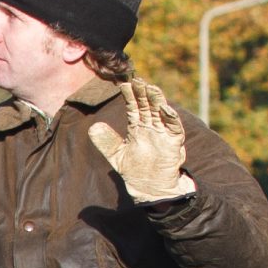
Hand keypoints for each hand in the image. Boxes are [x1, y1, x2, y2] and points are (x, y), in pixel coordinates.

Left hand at [84, 79, 195, 202]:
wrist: (149, 188)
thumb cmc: (134, 171)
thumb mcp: (117, 155)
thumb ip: (106, 142)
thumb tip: (93, 127)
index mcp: (137, 126)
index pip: (133, 106)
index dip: (129, 96)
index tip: (123, 84)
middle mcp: (151, 126)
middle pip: (147, 105)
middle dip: (143, 93)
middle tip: (138, 79)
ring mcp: (163, 133)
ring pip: (160, 112)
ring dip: (157, 100)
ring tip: (151, 88)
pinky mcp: (173, 142)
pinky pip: (174, 127)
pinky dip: (171, 117)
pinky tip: (165, 108)